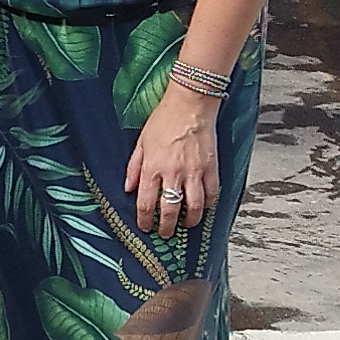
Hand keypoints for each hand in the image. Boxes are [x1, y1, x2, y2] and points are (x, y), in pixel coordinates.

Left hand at [127, 86, 220, 240]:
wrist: (190, 105)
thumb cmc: (164, 120)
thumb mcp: (141, 142)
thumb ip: (134, 167)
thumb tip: (128, 188)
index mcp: (153, 167)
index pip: (146, 204)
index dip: (145, 220)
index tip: (145, 226)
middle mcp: (173, 173)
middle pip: (170, 210)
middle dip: (166, 227)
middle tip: (165, 233)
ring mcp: (194, 172)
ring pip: (194, 207)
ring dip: (189, 221)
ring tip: (185, 224)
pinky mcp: (211, 168)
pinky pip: (211, 194)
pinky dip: (207, 205)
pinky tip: (202, 207)